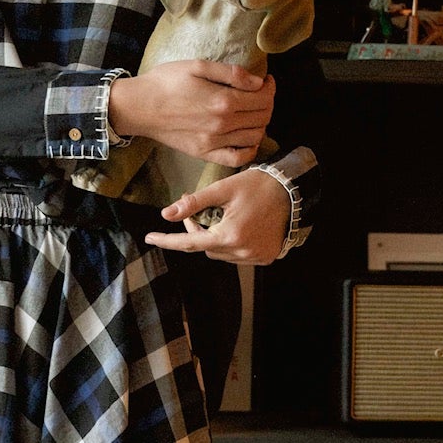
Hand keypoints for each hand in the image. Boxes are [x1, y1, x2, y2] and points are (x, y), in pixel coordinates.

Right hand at [109, 61, 274, 168]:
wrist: (139, 106)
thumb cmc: (165, 82)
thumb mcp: (197, 65)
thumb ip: (231, 73)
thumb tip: (258, 83)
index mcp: (223, 100)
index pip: (262, 98)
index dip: (270, 88)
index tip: (266, 80)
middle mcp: (223, 124)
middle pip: (262, 117)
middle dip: (268, 103)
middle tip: (261, 94)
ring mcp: (214, 142)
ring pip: (255, 137)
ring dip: (261, 123)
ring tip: (253, 111)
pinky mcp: (205, 153)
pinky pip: (237, 158)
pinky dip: (250, 149)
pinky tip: (248, 137)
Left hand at [145, 169, 290, 264]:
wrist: (293, 191)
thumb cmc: (258, 185)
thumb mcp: (223, 189)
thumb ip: (194, 203)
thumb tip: (166, 214)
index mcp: (229, 236)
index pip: (189, 243)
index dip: (167, 240)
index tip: (149, 238)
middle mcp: (242, 252)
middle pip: (205, 247)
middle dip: (197, 230)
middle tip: (196, 210)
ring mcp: (255, 258)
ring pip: (220, 253)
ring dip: (214, 238)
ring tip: (220, 216)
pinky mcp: (265, 257)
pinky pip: (238, 256)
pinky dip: (231, 244)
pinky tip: (238, 226)